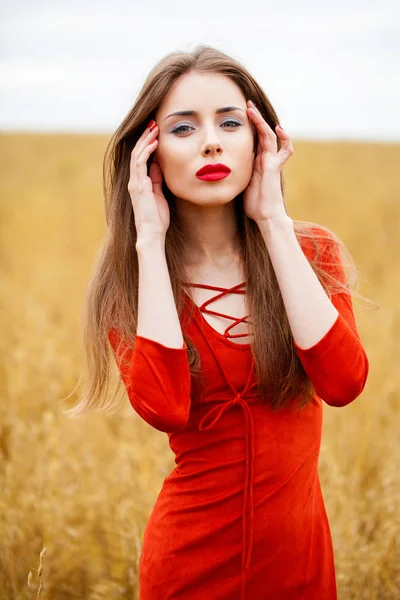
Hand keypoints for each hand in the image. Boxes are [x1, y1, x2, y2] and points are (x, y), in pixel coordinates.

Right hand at [128, 120, 169, 239]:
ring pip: (137, 155)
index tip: (155, 133)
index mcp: (139, 183)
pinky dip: (146, 151)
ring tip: (154, 128)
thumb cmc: (157, 219)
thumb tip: (158, 165)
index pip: (140, 158)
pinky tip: (154, 142)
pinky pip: (140, 163)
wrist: (152, 233)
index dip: (147, 144)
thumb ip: (156, 179)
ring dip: (146, 140)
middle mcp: (134, 181)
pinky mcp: (138, 186)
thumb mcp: (159, 194)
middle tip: (154, 123)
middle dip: (145, 137)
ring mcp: (134, 183)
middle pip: (137, 152)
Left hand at [243, 100, 293, 222]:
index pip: (254, 138)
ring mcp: (272, 162)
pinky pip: (285, 150)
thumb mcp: (240, 183)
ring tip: (252, 109)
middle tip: (247, 104)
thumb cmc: (254, 204)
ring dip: (261, 122)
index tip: (240, 115)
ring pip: (269, 136)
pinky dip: (285, 139)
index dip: (249, 126)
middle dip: (255, 118)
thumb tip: (220, 169)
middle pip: (262, 133)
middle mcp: (265, 159)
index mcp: (256, 161)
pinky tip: (279, 128)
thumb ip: (236, 173)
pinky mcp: (275, 167)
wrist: (265, 216)